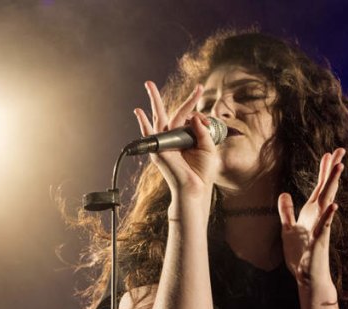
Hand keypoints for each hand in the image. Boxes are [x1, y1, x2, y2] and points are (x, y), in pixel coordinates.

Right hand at [134, 82, 216, 198]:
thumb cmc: (202, 171)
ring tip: (148, 85)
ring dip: (153, 101)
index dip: (194, 105)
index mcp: (185, 136)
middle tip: (150, 82)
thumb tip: (195, 117)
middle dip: (159, 98)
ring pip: (158, 117)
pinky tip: (138, 111)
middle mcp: (173, 137)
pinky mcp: (160, 150)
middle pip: (168, 112)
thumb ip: (203, 131)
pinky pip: (150, 134)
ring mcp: (165, 142)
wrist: (195, 188)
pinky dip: (143, 123)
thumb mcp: (208, 147)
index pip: (188, 116)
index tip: (199, 89)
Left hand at [278, 148, 345, 288]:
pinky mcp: (319, 241)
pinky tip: (333, 205)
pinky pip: (324, 226)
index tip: (328, 153)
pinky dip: (328, 215)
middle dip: (332, 169)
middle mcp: (318, 216)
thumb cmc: (300, 255)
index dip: (323, 170)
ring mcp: (321, 227)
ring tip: (339, 167)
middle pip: (326, 188)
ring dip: (333, 185)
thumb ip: (286, 212)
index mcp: (311, 213)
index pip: (319, 187)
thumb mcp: (287, 229)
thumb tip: (284, 193)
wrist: (306, 276)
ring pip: (327, 202)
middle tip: (340, 150)